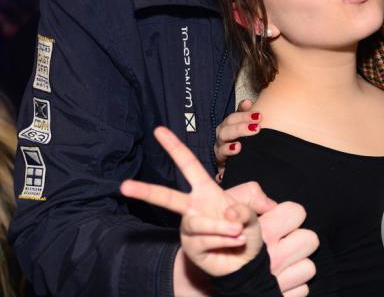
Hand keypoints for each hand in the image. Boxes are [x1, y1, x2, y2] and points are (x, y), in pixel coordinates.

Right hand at [122, 128, 318, 295]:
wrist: (246, 260)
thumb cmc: (245, 229)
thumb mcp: (251, 212)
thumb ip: (244, 208)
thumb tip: (228, 214)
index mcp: (206, 190)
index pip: (188, 164)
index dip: (174, 147)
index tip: (158, 130)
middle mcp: (193, 207)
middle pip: (166, 197)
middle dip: (145, 191)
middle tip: (124, 186)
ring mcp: (190, 229)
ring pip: (198, 223)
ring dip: (223, 228)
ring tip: (239, 232)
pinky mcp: (191, 248)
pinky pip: (207, 240)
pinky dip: (226, 240)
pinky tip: (234, 242)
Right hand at [214, 98, 260, 181]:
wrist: (239, 159)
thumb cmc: (244, 138)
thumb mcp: (246, 124)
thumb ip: (246, 112)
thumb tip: (248, 101)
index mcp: (227, 126)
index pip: (233, 118)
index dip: (244, 116)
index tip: (259, 115)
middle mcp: (221, 138)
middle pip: (227, 131)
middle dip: (241, 129)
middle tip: (257, 128)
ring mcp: (220, 153)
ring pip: (221, 149)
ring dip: (229, 148)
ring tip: (239, 147)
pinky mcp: (221, 169)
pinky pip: (220, 171)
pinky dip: (222, 173)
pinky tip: (226, 173)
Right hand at [223, 183, 317, 296]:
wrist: (201, 283)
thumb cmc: (215, 238)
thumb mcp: (227, 206)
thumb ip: (251, 196)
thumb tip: (271, 203)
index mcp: (265, 231)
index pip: (297, 213)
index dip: (289, 214)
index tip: (279, 219)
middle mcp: (275, 256)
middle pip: (310, 239)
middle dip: (298, 239)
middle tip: (284, 241)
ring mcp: (278, 280)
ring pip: (308, 267)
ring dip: (296, 264)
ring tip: (282, 262)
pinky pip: (302, 289)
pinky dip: (292, 285)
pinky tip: (278, 279)